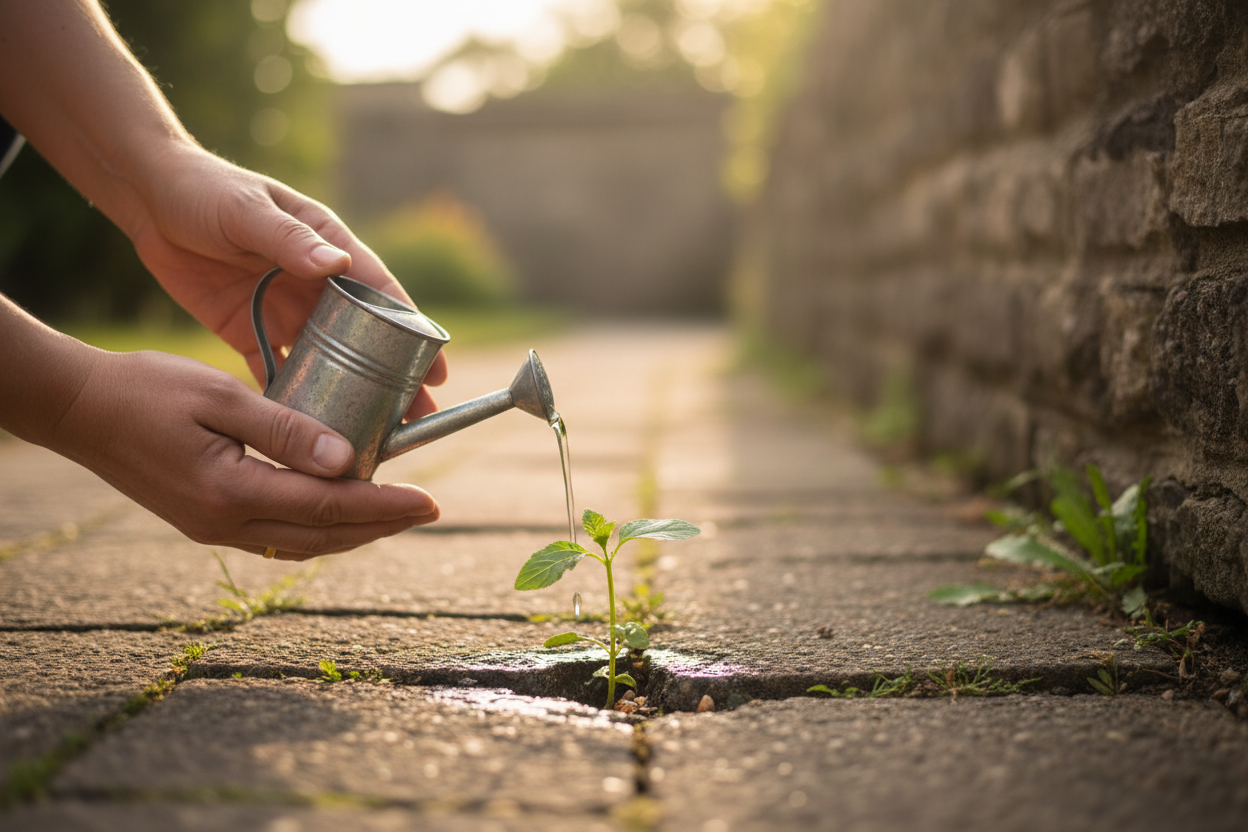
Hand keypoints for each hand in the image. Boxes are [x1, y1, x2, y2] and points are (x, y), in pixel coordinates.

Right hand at [51, 346, 439, 559]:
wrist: (77, 410)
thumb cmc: (145, 390)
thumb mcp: (220, 395)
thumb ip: (285, 429)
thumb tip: (350, 460)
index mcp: (231, 492)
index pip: (329, 506)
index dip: (385, 505)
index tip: (430, 500)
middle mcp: (225, 523)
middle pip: (324, 537)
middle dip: (381, 525)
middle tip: (428, 510)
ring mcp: (213, 529)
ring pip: (302, 543)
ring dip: (353, 532)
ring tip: (395, 512)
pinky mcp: (206, 522)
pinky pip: (278, 536)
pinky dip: (318, 527)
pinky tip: (338, 511)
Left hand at [127, 145, 445, 416]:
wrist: (149, 197)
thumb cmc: (205, 189)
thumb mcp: (247, 212)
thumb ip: (288, 239)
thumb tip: (336, 265)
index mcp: (326, 247)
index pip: (380, 295)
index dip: (412, 334)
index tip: (435, 371)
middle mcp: (314, 284)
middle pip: (365, 339)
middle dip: (392, 379)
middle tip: (414, 421)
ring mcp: (284, 310)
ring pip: (328, 361)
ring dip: (349, 395)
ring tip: (371, 436)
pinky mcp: (249, 330)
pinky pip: (277, 371)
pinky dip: (293, 399)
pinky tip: (307, 432)